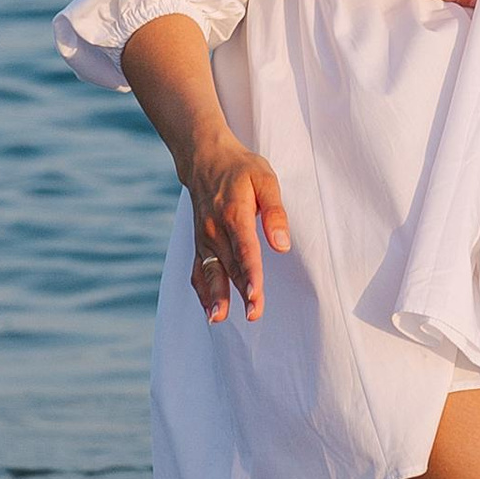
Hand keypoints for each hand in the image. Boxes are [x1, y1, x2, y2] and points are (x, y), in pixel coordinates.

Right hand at [181, 136, 290, 324]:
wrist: (205, 159)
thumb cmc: (240, 169)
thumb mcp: (265, 179)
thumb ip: (275, 212)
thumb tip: (282, 244)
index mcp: (235, 213)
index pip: (244, 249)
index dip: (250, 273)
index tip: (255, 294)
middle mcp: (215, 230)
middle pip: (230, 266)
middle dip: (240, 292)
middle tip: (253, 315)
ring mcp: (204, 238)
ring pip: (210, 272)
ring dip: (215, 297)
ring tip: (219, 319)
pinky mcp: (199, 243)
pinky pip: (197, 270)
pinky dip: (202, 291)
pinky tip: (210, 310)